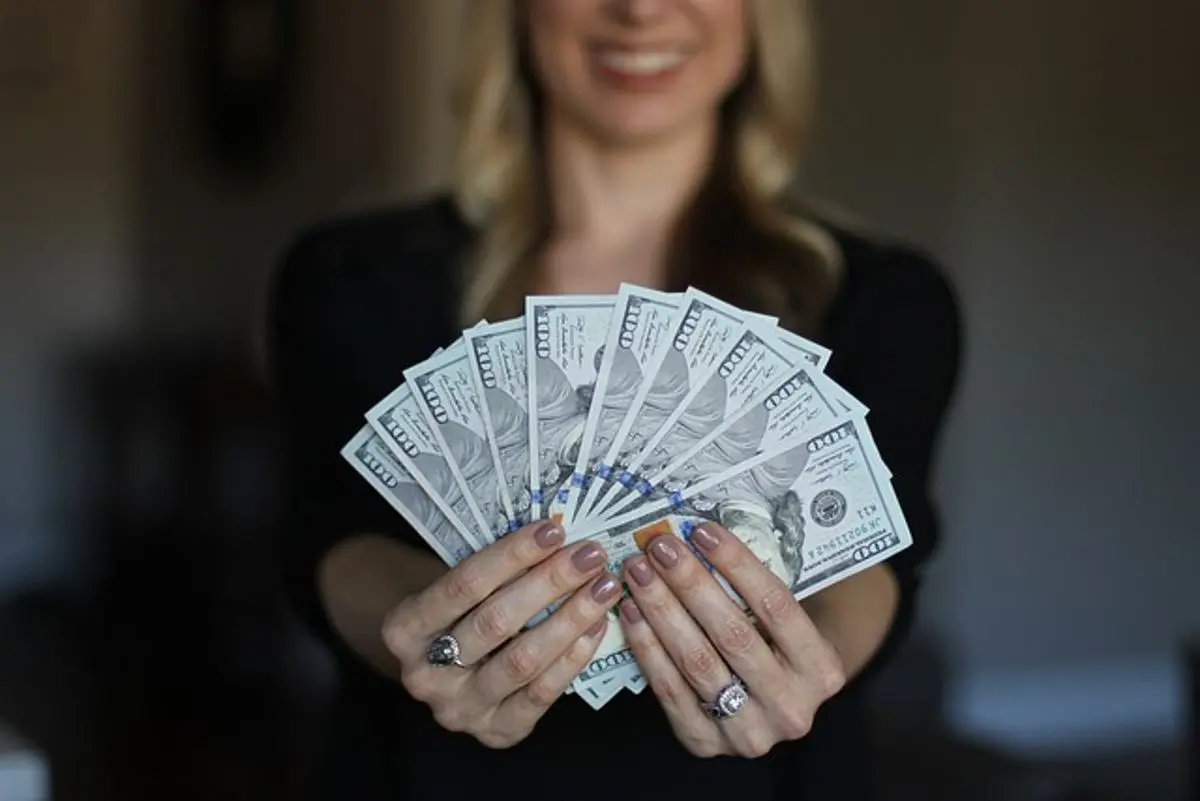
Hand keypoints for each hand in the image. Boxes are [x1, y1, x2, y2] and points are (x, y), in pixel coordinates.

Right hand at [382, 520, 621, 747]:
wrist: (442, 671)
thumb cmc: (455, 616)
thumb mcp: (453, 589)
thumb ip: (491, 571)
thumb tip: (554, 538)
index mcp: (404, 629)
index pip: (464, 585)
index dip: (512, 555)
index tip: (553, 530)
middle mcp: (425, 675)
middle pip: (496, 622)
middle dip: (550, 583)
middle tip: (590, 556)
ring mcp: (460, 709)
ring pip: (522, 660)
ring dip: (571, 619)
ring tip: (603, 588)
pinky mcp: (496, 731)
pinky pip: (542, 694)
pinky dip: (574, 657)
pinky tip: (596, 626)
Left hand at [618, 524, 845, 757]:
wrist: (777, 705)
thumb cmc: (780, 647)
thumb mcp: (789, 620)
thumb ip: (755, 589)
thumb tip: (699, 536)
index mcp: (822, 670)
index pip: (776, 606)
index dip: (736, 564)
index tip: (701, 531)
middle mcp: (791, 708)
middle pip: (732, 634)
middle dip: (690, 583)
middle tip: (659, 547)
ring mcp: (748, 733)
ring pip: (697, 662)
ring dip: (661, 610)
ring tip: (639, 572)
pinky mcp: (705, 744)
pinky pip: (669, 689)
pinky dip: (646, 646)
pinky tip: (632, 611)